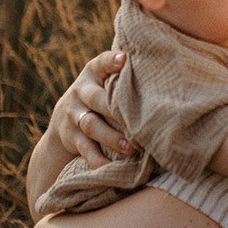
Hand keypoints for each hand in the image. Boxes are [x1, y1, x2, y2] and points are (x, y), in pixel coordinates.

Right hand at [51, 50, 134, 168]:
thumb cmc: (102, 95)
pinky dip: (96, 159)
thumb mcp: (106, 79)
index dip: (112, 61)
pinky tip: (109, 168)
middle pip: (96, 99)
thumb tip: (163, 68)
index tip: (124, 60)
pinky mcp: (71, 137)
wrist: (65, 118)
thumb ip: (125, 74)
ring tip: (130, 148)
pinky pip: (84, 149)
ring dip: (111, 138)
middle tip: (137, 122)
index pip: (101, 63)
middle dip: (114, 110)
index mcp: (93, 73)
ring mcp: (74, 115)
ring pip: (92, 126)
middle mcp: (81, 92)